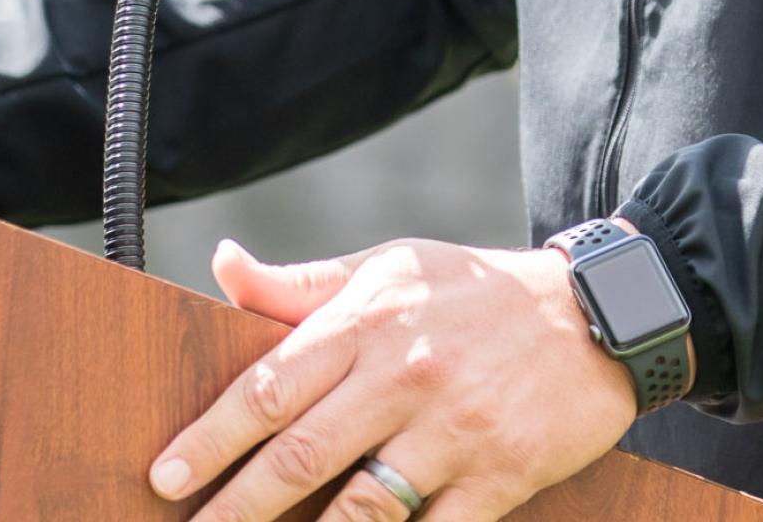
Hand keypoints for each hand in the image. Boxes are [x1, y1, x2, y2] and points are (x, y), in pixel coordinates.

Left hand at [151, 236, 644, 521]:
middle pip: (301, 455)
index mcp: (369, 321)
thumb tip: (224, 264)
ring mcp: (455, 430)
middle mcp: (405, 375)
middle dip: (235, 508)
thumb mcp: (389, 267)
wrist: (597, 313)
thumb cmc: (474, 291)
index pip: (271, 385)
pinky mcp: (502, 475)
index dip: (212, 437)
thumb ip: (302, 283)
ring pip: (363, 508)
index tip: (165, 476)